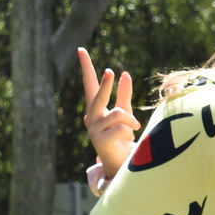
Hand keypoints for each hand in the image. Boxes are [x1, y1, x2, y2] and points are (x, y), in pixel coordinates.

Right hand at [80, 47, 138, 179]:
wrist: (121, 164)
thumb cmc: (122, 139)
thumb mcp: (125, 115)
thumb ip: (124, 95)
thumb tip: (125, 74)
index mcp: (96, 109)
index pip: (89, 84)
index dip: (86, 67)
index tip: (81, 49)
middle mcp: (90, 117)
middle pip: (98, 95)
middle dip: (105, 85)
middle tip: (110, 72)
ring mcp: (93, 129)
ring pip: (119, 114)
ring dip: (131, 121)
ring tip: (133, 130)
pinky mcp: (100, 141)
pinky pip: (122, 129)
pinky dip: (130, 132)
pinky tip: (127, 141)